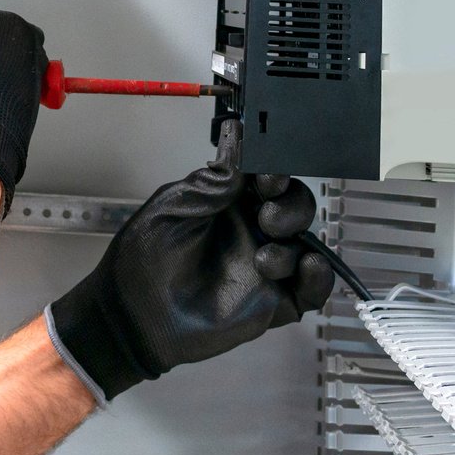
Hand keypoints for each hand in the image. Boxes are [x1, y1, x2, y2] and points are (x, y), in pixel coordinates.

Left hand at [46, 119, 333, 402]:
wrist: (133, 318)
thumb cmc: (142, 260)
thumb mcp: (174, 207)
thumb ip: (214, 180)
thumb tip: (238, 136)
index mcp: (228, 203)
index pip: (266, 177)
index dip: (274, 172)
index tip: (268, 177)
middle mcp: (250, 230)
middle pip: (293, 205)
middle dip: (290, 205)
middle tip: (266, 215)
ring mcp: (264, 266)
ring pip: (305, 242)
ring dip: (296, 241)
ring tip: (264, 259)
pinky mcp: (273, 302)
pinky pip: (311, 289)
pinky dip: (321, 278)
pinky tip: (309, 267)